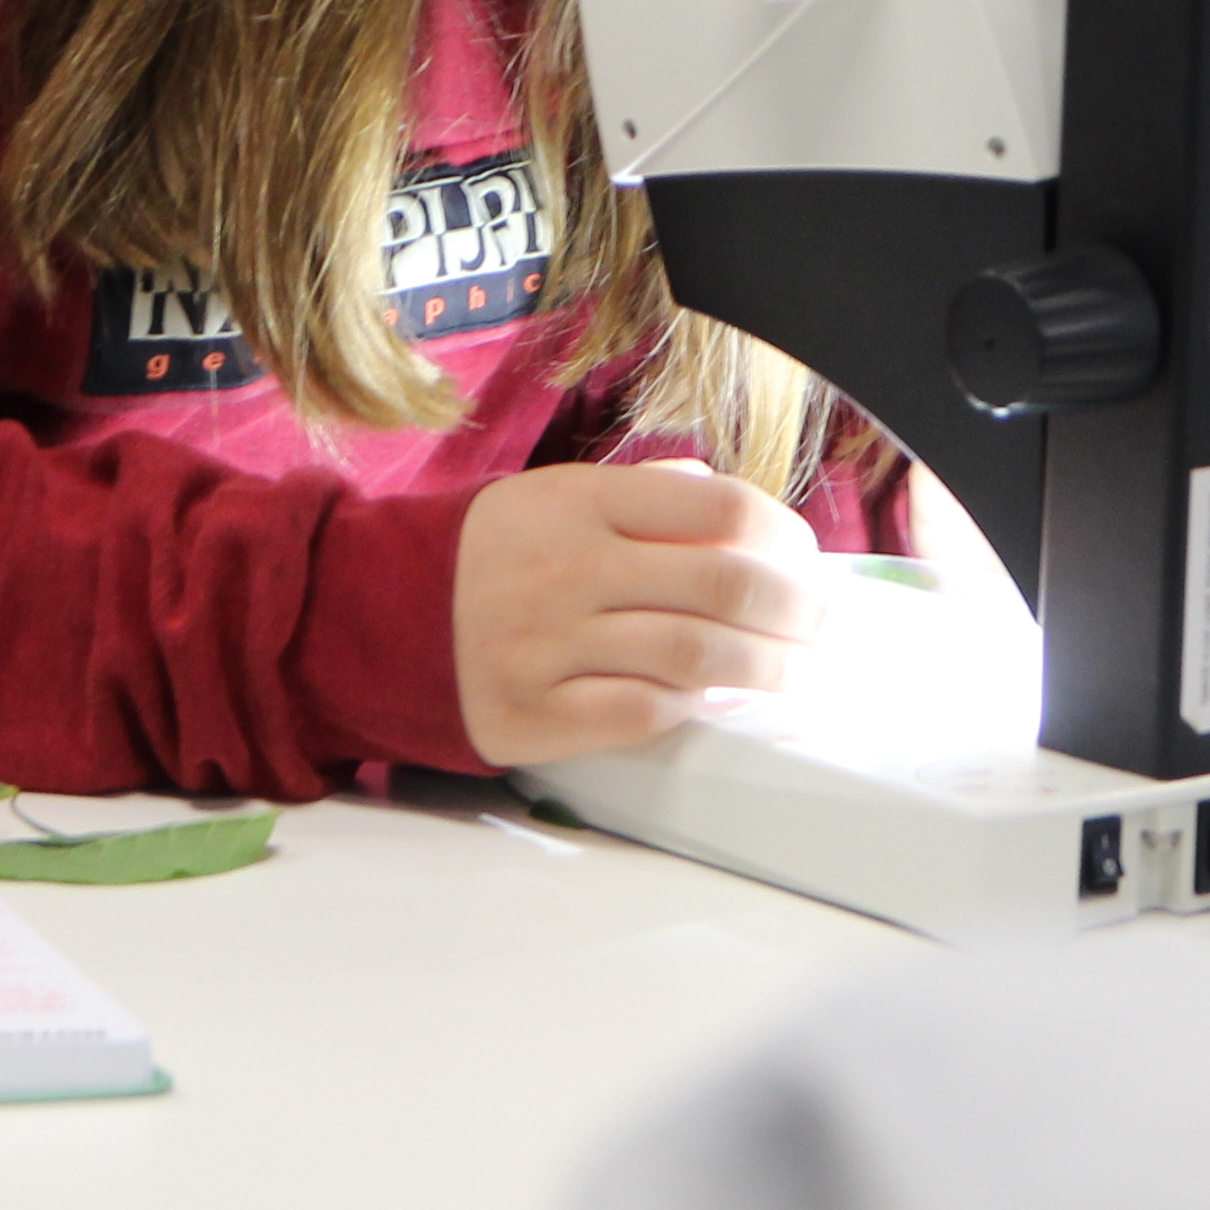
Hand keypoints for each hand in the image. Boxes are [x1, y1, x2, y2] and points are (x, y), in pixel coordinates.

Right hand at [451, 462, 819, 765]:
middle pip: (723, 586)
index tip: (807, 559)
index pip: (717, 506)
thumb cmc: (498, 554)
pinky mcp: (534, 713)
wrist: (385, 615)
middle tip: (823, 624)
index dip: (783, 535)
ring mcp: (548, 645)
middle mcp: (568, 569)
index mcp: (582, 501)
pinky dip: (691, 706)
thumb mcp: (560, 496)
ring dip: (765, 667)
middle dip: (796, 609)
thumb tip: (749, 520)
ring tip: (794, 670)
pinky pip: (641, 712)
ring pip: (695, 656)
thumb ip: (650, 498)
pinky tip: (710, 699)